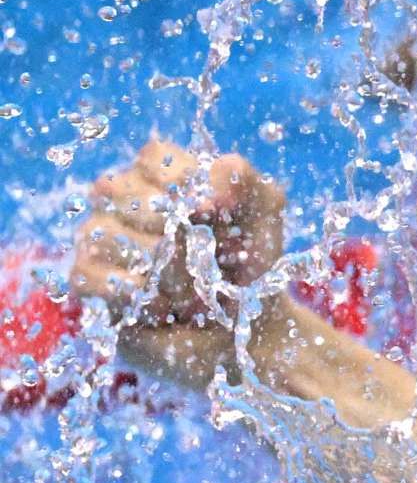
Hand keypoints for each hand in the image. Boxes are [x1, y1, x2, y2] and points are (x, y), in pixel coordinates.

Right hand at [69, 138, 286, 388]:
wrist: (245, 324)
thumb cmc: (248, 261)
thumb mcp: (263, 213)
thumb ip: (244, 181)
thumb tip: (213, 181)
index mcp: (159, 171)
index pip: (154, 158)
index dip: (189, 188)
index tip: (220, 214)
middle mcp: (119, 196)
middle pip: (128, 198)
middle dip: (183, 239)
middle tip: (211, 260)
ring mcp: (97, 235)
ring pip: (109, 238)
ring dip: (166, 274)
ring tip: (196, 292)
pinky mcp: (86, 279)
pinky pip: (90, 276)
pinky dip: (136, 296)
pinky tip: (164, 305)